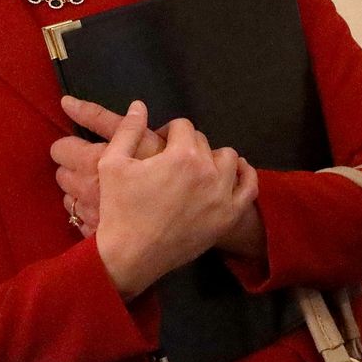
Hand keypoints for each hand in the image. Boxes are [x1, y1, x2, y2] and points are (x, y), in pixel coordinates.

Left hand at [53, 96, 162, 237]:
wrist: (171, 231)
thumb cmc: (164, 182)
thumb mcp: (149, 144)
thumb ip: (129, 125)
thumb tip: (130, 106)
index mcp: (93, 162)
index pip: (61, 148)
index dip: (69, 144)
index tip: (77, 138)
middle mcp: (83, 188)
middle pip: (61, 174)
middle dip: (73, 167)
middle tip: (93, 165)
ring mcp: (86, 215)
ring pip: (68, 199)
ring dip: (78, 192)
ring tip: (100, 188)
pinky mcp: (92, 235)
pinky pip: (79, 221)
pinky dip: (87, 214)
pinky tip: (104, 210)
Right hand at [92, 103, 258, 297]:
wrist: (131, 256)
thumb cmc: (119, 209)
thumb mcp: (112, 163)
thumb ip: (128, 130)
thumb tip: (139, 105)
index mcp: (182, 155)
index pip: (182, 126)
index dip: (166, 132)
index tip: (156, 146)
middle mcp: (209, 171)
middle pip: (203, 142)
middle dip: (185, 146)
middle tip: (170, 163)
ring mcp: (223, 195)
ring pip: (228, 159)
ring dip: (212, 159)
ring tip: (195, 171)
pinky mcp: (229, 217)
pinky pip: (249, 186)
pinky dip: (244, 175)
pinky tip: (231, 173)